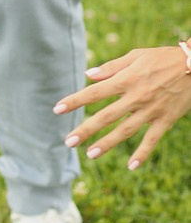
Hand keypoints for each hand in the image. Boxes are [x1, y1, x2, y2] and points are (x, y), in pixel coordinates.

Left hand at [54, 46, 190, 169]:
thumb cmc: (163, 58)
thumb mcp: (136, 56)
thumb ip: (111, 68)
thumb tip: (88, 75)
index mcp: (126, 79)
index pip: (94, 93)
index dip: (75, 101)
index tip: (57, 109)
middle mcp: (136, 96)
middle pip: (106, 116)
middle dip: (85, 129)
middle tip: (68, 142)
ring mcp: (151, 110)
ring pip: (125, 130)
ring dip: (107, 143)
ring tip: (90, 154)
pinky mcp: (166, 119)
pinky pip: (153, 139)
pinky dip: (143, 153)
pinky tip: (132, 166)